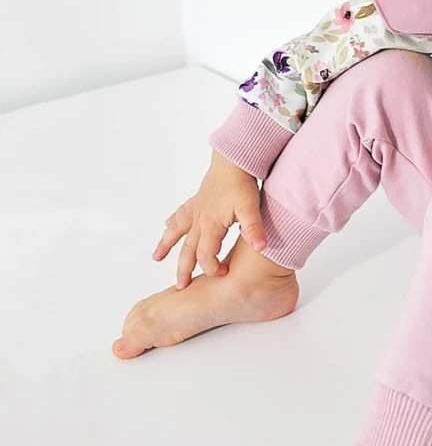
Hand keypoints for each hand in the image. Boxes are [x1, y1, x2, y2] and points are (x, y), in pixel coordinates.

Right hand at [152, 150, 267, 288]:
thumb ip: (254, 229)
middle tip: (180, 286)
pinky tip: (167, 222)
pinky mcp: (198, 198)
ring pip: (177, 231)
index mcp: (211, 225)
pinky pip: (181, 212)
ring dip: (166, 244)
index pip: (206, 255)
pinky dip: (173, 220)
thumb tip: (261, 248)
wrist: (233, 159)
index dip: (212, 268)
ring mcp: (197, 208)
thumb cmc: (241, 182)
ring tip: (156, 257)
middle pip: (188, 249)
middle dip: (183, 269)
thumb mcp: (251, 207)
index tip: (223, 273)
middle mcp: (199, 219)